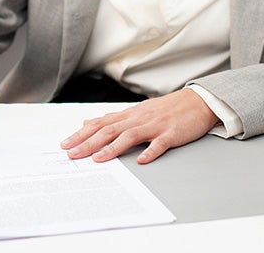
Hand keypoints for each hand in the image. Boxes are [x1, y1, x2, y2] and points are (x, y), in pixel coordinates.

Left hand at [59, 88, 219, 163]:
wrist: (197, 102)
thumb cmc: (167, 109)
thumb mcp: (137, 111)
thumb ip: (114, 119)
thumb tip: (89, 123)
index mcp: (130, 115)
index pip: (101, 123)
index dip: (82, 134)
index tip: (66, 144)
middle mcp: (139, 118)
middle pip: (109, 130)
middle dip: (88, 142)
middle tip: (72, 154)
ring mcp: (155, 126)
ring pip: (130, 136)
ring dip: (112, 148)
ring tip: (98, 159)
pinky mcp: (171, 134)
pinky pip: (160, 144)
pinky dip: (150, 152)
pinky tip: (141, 160)